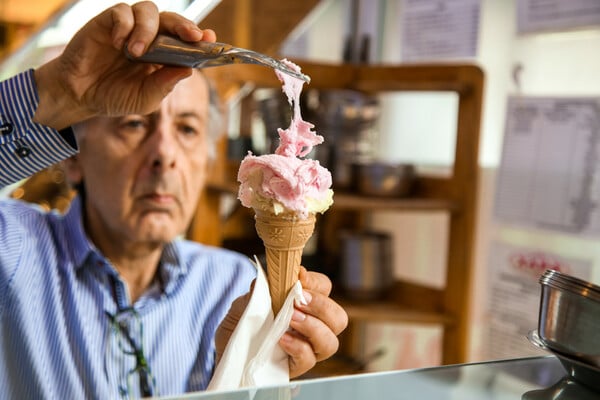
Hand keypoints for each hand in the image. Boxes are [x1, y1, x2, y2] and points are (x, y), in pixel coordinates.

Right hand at [33, 1, 215, 129]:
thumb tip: (189, 70)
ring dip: (148, 29)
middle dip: (184, 26)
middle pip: (172, 20)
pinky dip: (124, 25)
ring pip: (148, 10)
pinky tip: (119, 44)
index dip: (199, 37)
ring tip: (137, 52)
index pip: (185, 40)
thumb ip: (165, 84)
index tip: (210, 39)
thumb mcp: (145, 98)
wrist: (80, 95)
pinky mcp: (107, 22)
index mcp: (163, 55)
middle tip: (192, 36)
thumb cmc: (115, 96)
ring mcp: (129, 28)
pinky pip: (121, 12)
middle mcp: (149, 37)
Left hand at [214, 268, 347, 376]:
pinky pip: (309, 359)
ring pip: (331, 342)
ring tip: (292, 320)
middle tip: (299, 301)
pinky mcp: (296, 366)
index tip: (299, 276)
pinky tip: (282, 340)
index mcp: (305, 304)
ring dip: (313, 327)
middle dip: (322, 306)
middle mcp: (312, 326)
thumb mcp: (246, 302)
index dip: (315, 282)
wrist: (228, 347)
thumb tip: (269, 278)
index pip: (324, 288)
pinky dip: (298, 347)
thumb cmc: (241, 322)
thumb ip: (259, 291)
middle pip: (338, 317)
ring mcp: (307, 348)